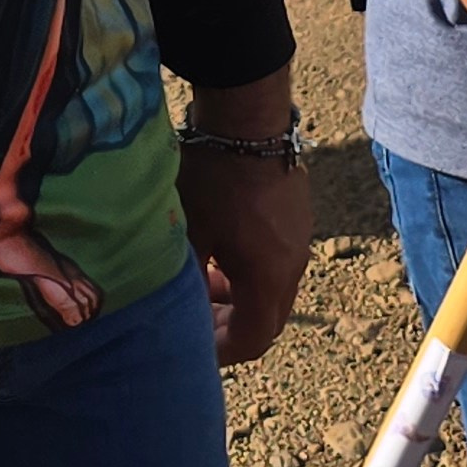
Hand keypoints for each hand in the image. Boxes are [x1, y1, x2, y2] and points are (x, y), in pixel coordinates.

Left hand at [175, 80, 310, 366]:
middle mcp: (293, 265)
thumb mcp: (189, 234)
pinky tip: (217, 246)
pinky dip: (247, 268)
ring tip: (201, 278)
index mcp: (270, 278)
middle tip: (194, 316)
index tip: (191, 347)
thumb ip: (183, 279)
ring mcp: (298, 238)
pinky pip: (274, 260)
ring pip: (270, 287)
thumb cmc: (214, 177)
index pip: (254, 339)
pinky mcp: (295, 215)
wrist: (248, 115)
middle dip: (228, 324)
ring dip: (237, 294)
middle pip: (267, 317)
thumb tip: (168, 310)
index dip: (221, 351)